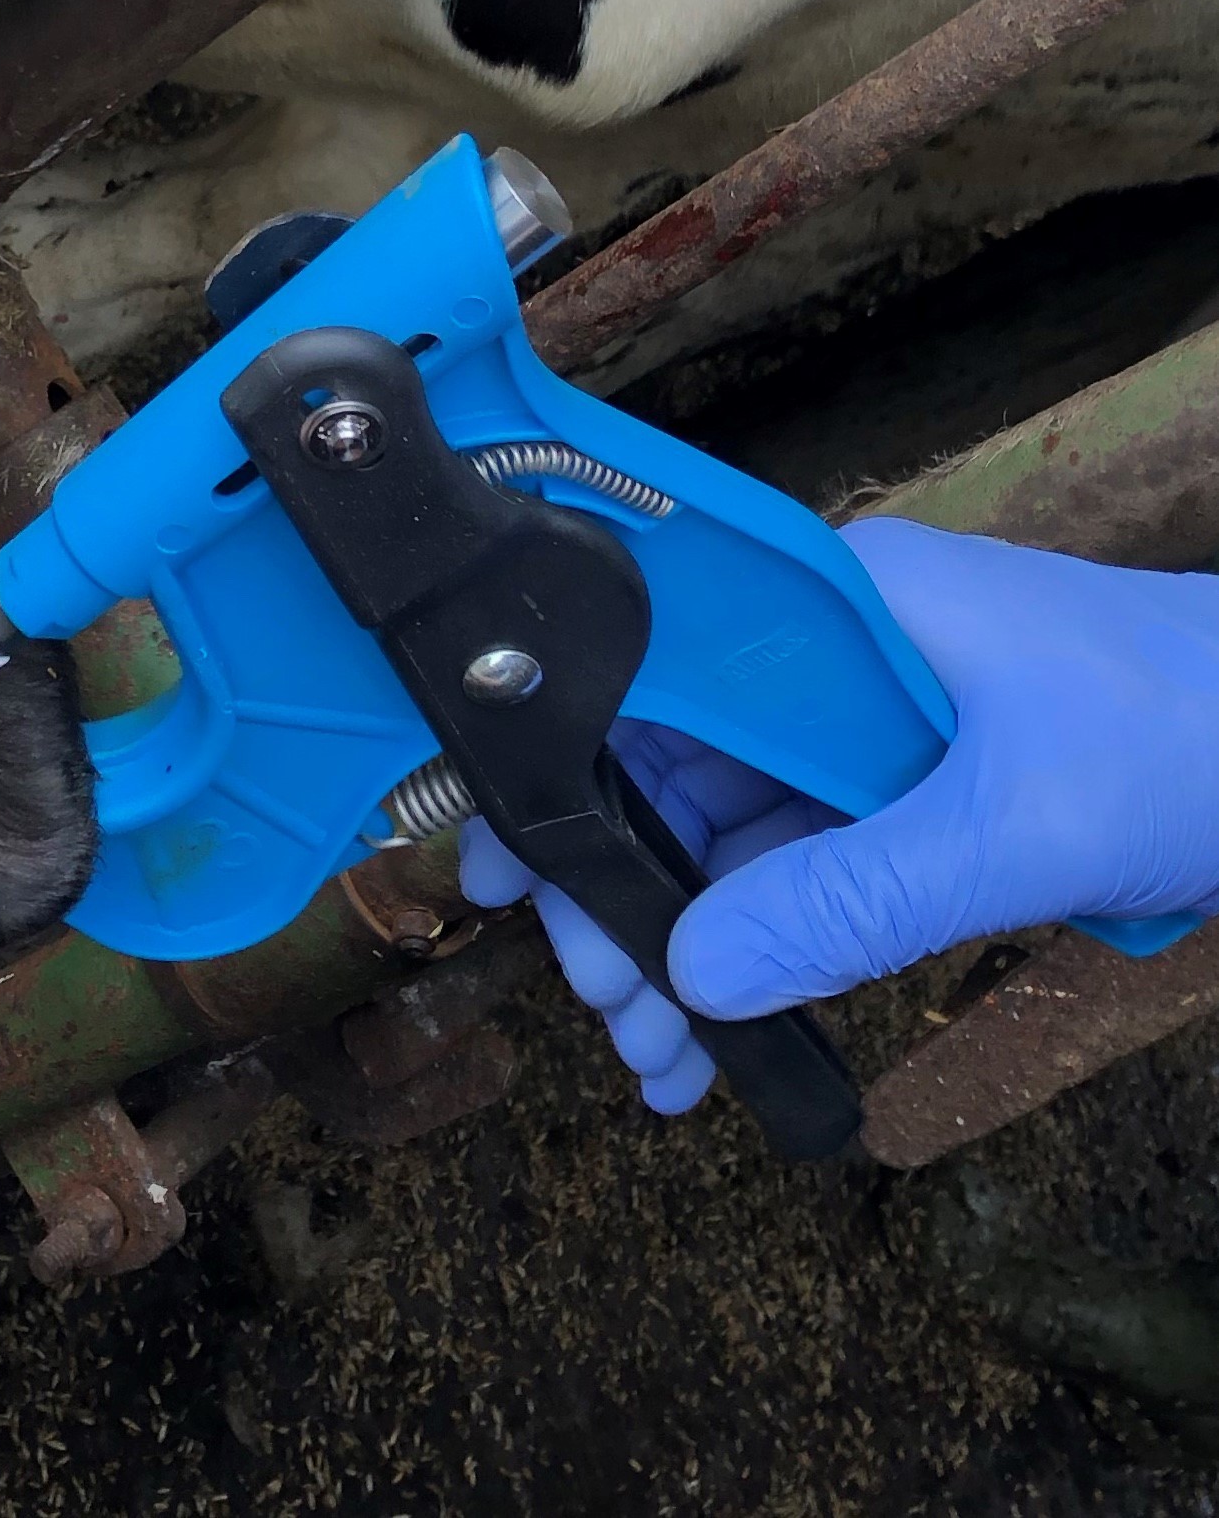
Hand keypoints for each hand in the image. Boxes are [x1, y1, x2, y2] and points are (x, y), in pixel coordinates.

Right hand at [461, 521, 1218, 1109]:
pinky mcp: (913, 784)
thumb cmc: (1194, 735)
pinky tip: (725, 1022)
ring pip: (728, 821)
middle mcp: (835, 650)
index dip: (565, 766)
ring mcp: (873, 720)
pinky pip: (804, 858)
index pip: (652, 668)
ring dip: (685, 931)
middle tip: (599, 1000)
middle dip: (620, 883)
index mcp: (840, 604)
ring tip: (656, 1053)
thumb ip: (853, 902)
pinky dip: (762, 937)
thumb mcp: (1015, 830)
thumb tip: (694, 973)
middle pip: (673, 757)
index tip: (507, 866)